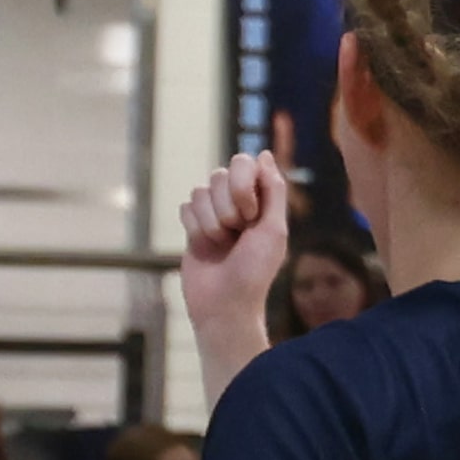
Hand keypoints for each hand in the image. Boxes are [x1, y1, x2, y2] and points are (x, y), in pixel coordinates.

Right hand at [180, 150, 290, 352]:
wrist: (225, 305)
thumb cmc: (254, 272)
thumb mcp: (274, 229)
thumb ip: (273, 189)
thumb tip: (264, 154)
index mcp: (260, 199)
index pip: (244, 163)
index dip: (243, 185)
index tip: (251, 214)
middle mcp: (236, 202)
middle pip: (219, 174)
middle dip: (227, 206)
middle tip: (237, 233)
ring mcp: (213, 215)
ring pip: (200, 192)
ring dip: (211, 221)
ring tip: (222, 244)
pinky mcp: (192, 229)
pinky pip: (186, 208)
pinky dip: (196, 228)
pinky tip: (205, 247)